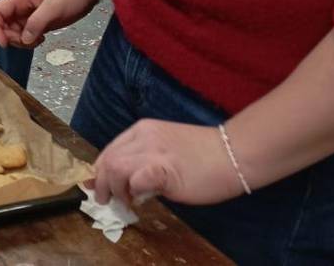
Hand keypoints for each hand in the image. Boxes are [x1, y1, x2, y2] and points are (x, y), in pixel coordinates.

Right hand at [0, 0, 102, 49]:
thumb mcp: (54, 6)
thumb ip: (37, 22)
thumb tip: (24, 40)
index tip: (4, 43)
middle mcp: (21, 7)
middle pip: (3, 26)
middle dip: (11, 38)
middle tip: (29, 41)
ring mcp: (28, 15)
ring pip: (13, 33)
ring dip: (22, 42)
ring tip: (39, 40)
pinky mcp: (37, 23)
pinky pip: (25, 35)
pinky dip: (30, 41)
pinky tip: (43, 39)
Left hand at [91, 120, 241, 207]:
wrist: (234, 153)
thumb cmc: (205, 155)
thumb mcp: (165, 149)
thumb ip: (144, 160)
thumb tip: (128, 183)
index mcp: (142, 130)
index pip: (109, 151)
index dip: (100, 172)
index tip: (100, 188)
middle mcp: (143, 136)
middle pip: (107, 160)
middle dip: (102, 184)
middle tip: (110, 201)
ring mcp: (152, 151)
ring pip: (114, 168)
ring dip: (116, 190)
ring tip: (128, 202)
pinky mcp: (163, 168)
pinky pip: (135, 179)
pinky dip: (133, 191)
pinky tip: (142, 200)